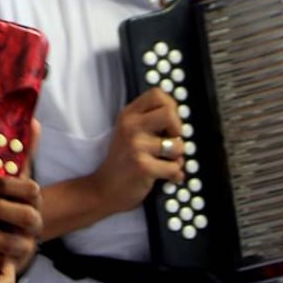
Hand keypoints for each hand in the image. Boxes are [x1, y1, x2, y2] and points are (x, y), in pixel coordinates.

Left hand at [0, 119, 43, 282]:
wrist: (21, 233)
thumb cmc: (12, 201)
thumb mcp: (17, 177)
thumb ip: (22, 152)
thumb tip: (31, 119)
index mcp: (30, 201)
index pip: (31, 190)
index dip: (10, 185)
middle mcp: (29, 225)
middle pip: (26, 218)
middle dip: (1, 208)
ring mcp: (21, 248)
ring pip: (11, 245)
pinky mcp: (10, 268)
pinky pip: (6, 280)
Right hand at [90, 87, 184, 213]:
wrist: (104, 188)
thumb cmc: (122, 161)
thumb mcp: (128, 132)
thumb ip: (148, 120)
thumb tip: (178, 116)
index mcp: (127, 115)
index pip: (157, 94)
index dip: (171, 107)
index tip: (168, 122)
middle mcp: (130, 126)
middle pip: (170, 113)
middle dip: (178, 130)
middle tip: (169, 141)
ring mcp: (136, 146)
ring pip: (178, 145)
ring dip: (177, 158)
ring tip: (164, 162)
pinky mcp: (143, 166)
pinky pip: (175, 168)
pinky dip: (174, 175)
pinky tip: (164, 176)